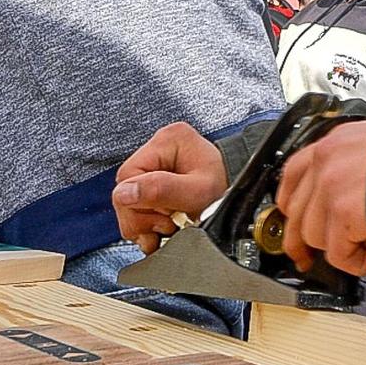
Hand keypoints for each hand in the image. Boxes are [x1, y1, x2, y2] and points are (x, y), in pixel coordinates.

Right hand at [112, 122, 227, 253]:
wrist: (240, 193)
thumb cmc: (227, 185)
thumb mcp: (197, 191)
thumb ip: (161, 190)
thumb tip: (125, 193)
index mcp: (168, 140)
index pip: (128, 176)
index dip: (139, 203)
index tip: (162, 216)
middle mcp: (158, 147)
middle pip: (125, 190)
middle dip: (143, 216)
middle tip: (167, 223)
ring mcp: (156, 163)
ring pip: (129, 201)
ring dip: (146, 222)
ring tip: (169, 224)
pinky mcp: (156, 179)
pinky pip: (138, 204)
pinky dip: (148, 221)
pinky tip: (164, 224)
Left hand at [275, 117, 365, 277]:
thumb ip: (357, 165)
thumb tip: (350, 193)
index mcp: (336, 141)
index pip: (292, 173)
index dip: (294, 205)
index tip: (296, 223)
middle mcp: (327, 160)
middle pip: (297, 213)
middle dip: (306, 240)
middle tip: (312, 259)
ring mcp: (331, 186)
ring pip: (316, 237)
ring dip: (343, 247)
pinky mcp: (342, 213)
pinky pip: (339, 255)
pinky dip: (359, 262)